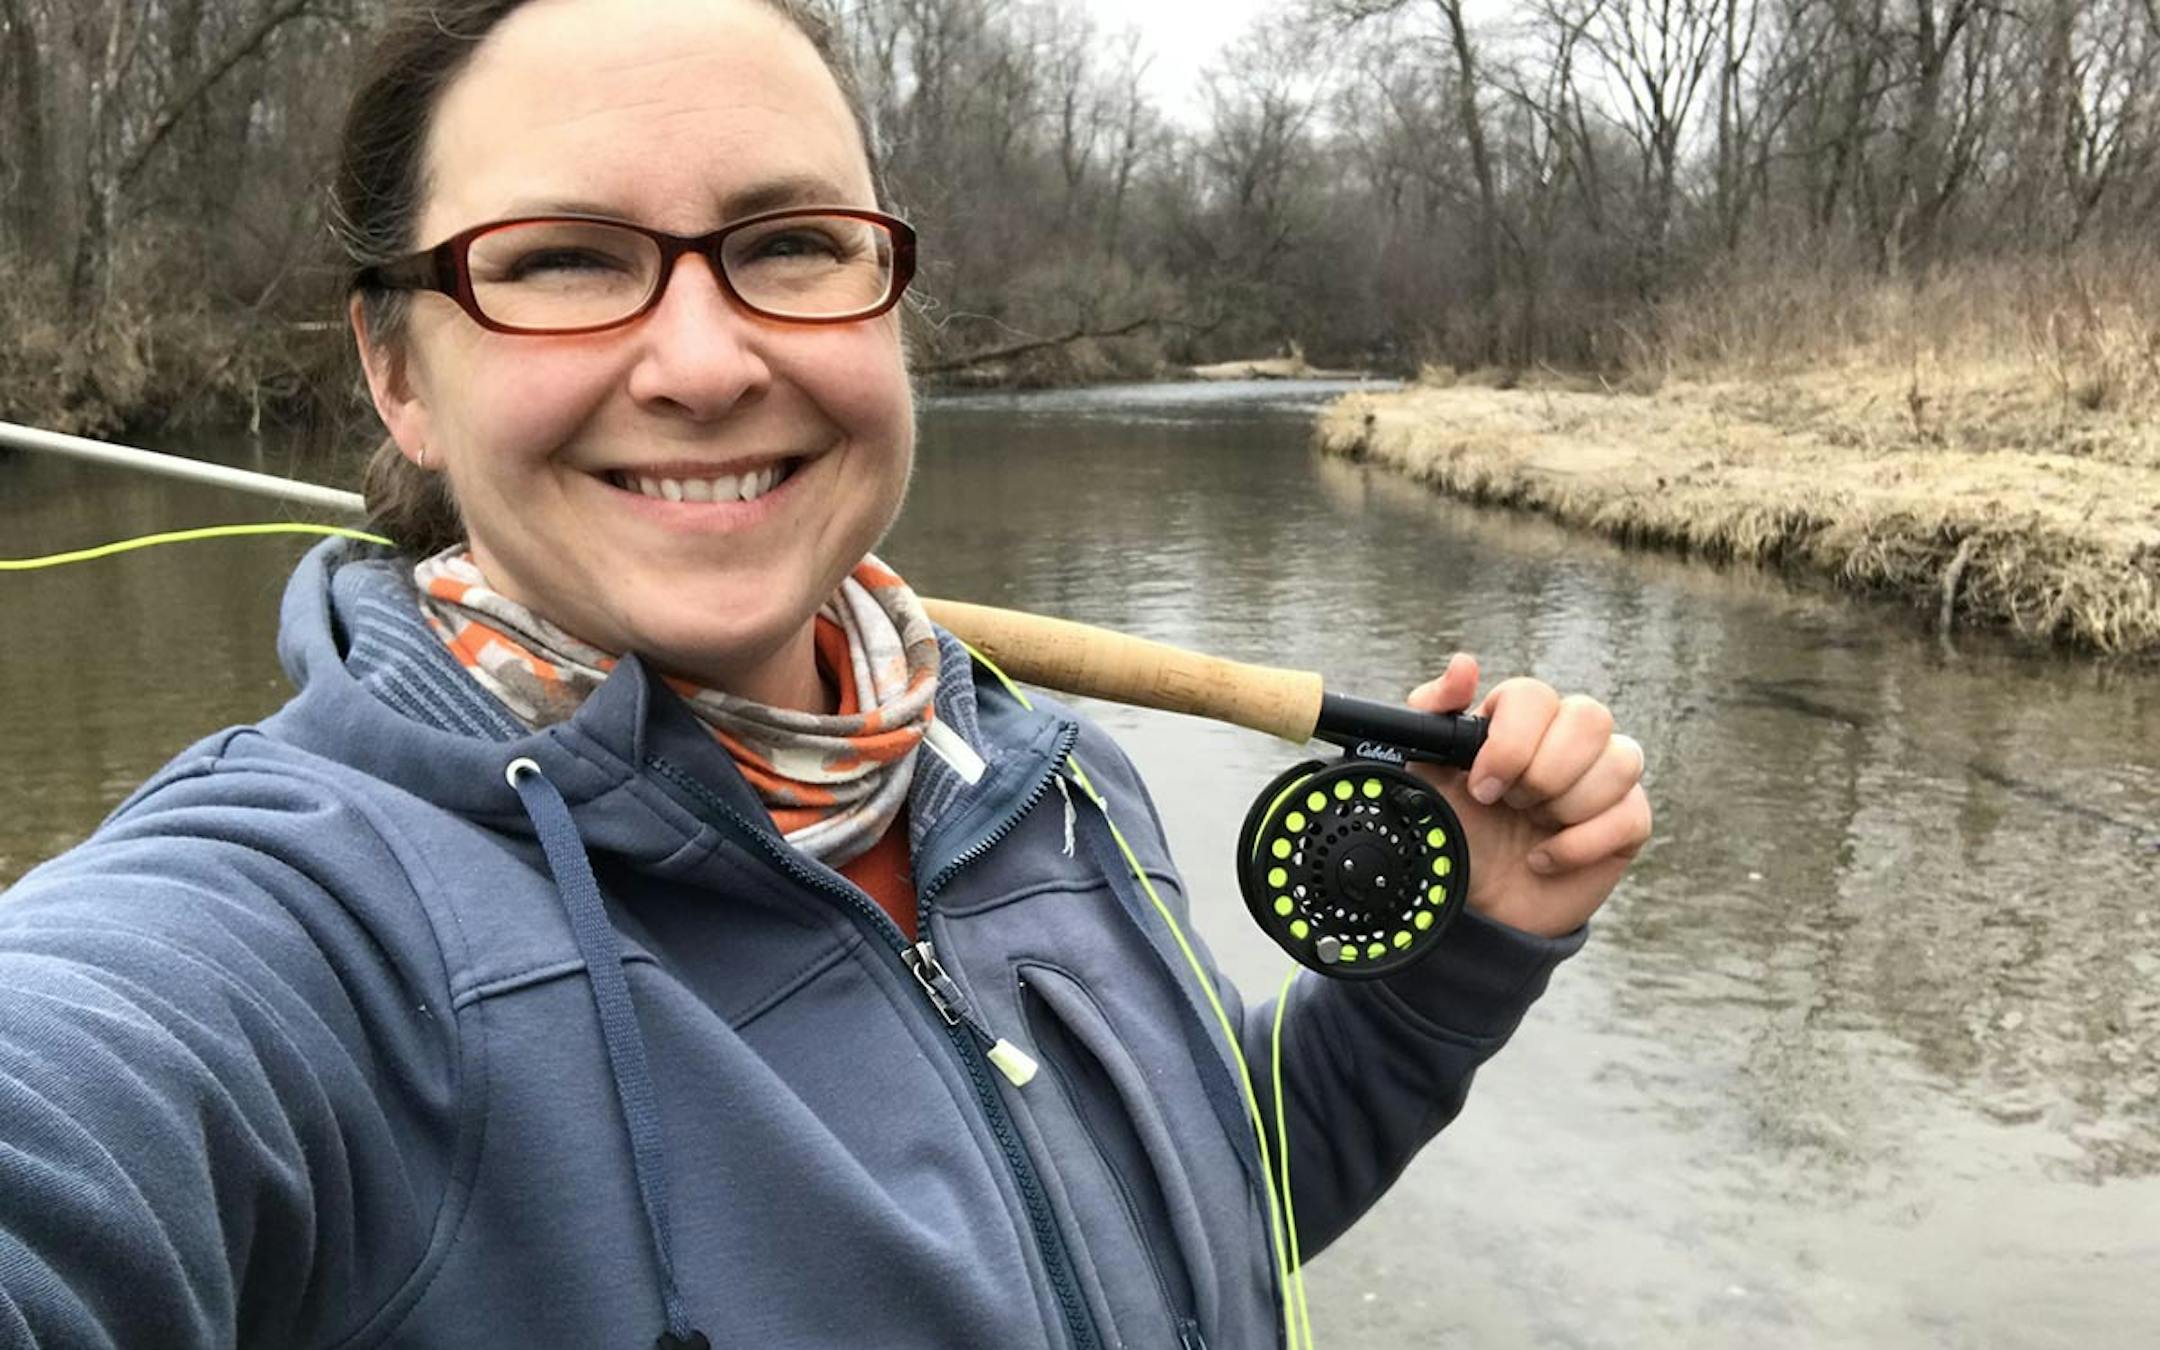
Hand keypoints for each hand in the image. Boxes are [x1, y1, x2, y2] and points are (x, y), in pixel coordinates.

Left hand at [1406, 654, 1649, 937]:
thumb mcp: (1427, 773)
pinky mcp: (1630, 821)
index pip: (1534, 695)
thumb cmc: (1457, 830)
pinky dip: (1578, 846)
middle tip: (1511, 806)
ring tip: (1532, 828)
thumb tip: (1464, 664)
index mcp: (1522, 716)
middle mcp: (1571, 735)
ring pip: (1621, 761)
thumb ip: (1433, 712)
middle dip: (1542, 774)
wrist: (1477, 903)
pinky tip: (1545, 859)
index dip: (1510, 743)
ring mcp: (1607, 776)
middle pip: (1589, 717)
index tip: (1481, 788)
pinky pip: (1630, 814)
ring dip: (1564, 808)